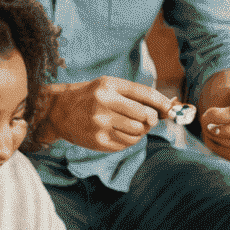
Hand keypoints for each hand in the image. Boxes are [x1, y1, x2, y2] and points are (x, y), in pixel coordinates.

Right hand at [39, 77, 172, 153]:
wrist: (58, 111)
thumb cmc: (90, 97)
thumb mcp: (109, 87)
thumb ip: (135, 96)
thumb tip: (167, 108)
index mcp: (109, 85)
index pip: (145, 94)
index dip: (163, 103)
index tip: (170, 109)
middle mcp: (104, 103)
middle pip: (145, 115)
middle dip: (151, 119)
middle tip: (147, 119)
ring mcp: (101, 124)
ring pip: (138, 132)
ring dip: (141, 131)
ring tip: (131, 126)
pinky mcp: (99, 141)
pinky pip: (127, 144)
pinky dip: (129, 140)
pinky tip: (119, 133)